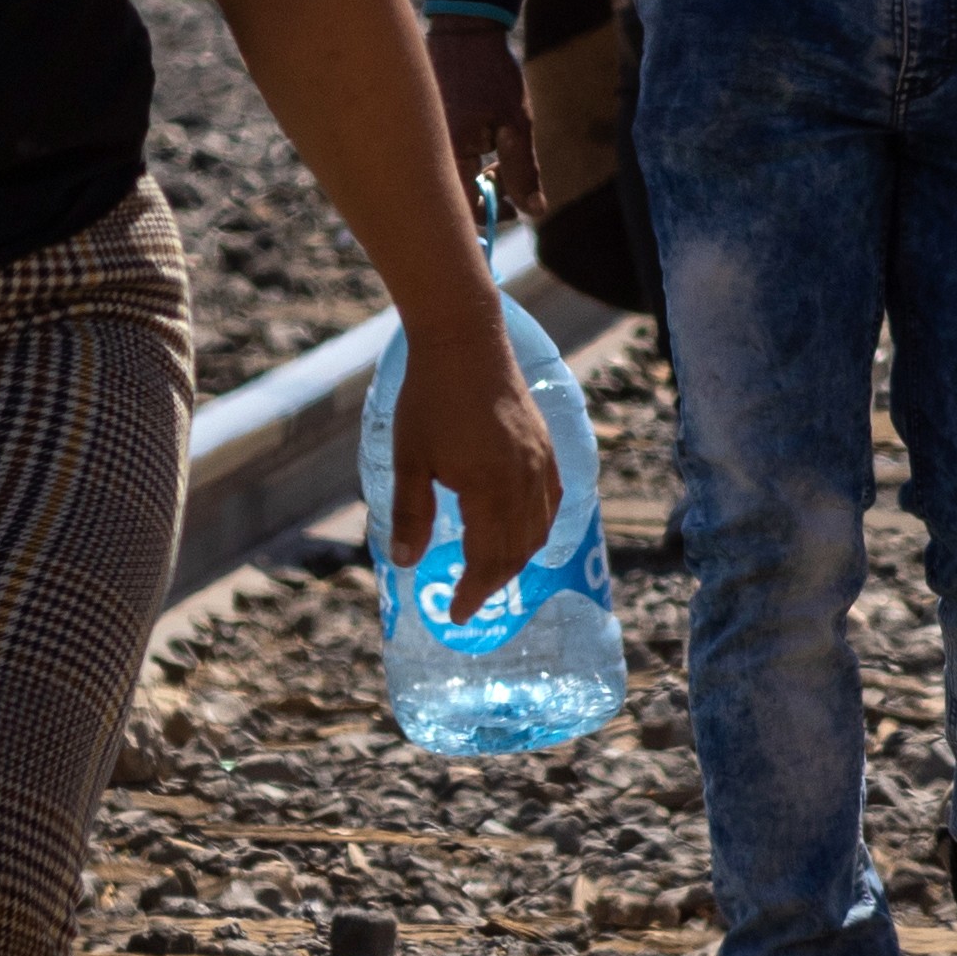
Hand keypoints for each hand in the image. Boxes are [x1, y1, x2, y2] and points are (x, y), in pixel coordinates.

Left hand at [386, 315, 567, 622]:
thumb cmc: (429, 398)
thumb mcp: (409, 459)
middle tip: (470, 599)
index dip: (474, 591)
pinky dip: (539, 527)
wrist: (464, 341)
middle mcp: (523, 481)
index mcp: (489, 489)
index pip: (488, 559)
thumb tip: (405, 564)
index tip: (457, 614)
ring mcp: (539, 463)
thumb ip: (410, 514)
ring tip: (491, 572)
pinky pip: (551, 501)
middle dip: (494, 582)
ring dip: (517, 558)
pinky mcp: (544, 447)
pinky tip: (522, 531)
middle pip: (518, 550)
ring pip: (538, 529)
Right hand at [427, 19, 535, 224]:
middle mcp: (428, 150)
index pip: (465, 208)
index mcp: (450, 152)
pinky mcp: (423, 129)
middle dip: (487, 194)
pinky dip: (465, 159)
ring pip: (451, 177)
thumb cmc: (492, 74)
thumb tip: (535, 211)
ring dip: (478, 175)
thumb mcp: (516, 123)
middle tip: (511, 177)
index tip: (515, 205)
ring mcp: (422, 138)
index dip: (492, 214)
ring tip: (499, 151)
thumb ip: (523, 170)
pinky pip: (443, 158)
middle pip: (455, 196)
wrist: (463, 30)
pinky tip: (482, 138)